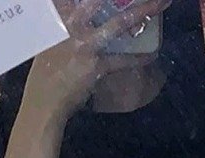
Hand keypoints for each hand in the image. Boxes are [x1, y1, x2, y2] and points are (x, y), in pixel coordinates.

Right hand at [22, 0, 171, 120]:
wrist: (43, 100)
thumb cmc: (46, 71)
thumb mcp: (48, 41)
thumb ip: (64, 25)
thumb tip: (80, 15)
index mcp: (59, 17)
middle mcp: (70, 25)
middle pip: (99, 0)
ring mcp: (84, 44)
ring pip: (118, 24)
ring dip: (142, 12)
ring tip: (161, 3)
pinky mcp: (95, 65)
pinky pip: (123, 60)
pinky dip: (139, 58)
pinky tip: (152, 55)